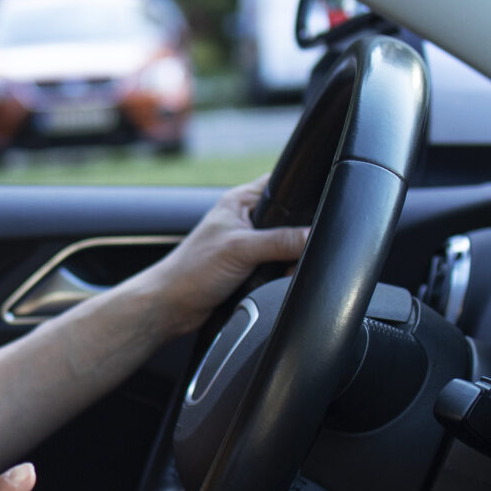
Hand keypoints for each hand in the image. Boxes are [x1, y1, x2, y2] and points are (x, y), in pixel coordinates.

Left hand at [132, 178, 309, 337]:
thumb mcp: (241, 250)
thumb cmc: (191, 271)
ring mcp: (248, 244)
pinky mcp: (249, 267)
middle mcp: (245, 219)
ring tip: (278, 270)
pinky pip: (278, 265)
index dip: (302, 192)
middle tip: (292, 253)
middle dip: (298, 236)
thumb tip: (313, 236)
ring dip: (288, 259)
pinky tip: (275, 280)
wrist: (172, 307)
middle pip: (290, 218)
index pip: (281, 183)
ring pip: (286, 245)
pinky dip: (281, 273)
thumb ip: (280, 241)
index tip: (318, 209)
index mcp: (240, 201)